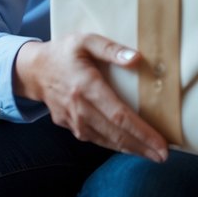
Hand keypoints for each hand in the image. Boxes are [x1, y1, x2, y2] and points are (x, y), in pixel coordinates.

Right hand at [14, 34, 168, 161]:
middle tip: (164, 156)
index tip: (160, 142)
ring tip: (152, 154)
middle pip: (115, 134)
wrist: (33, 70)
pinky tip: (129, 147)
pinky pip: (95, 139)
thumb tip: (136, 58)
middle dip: (141, 147)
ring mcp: (73, 120)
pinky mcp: (69, 126)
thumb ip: (111, 49)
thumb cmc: (64, 52)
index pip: (119, 116)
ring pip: (105, 141)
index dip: (141, 132)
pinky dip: (113, 145)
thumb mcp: (86, 40)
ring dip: (130, 149)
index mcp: (86, 87)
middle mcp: (80, 108)